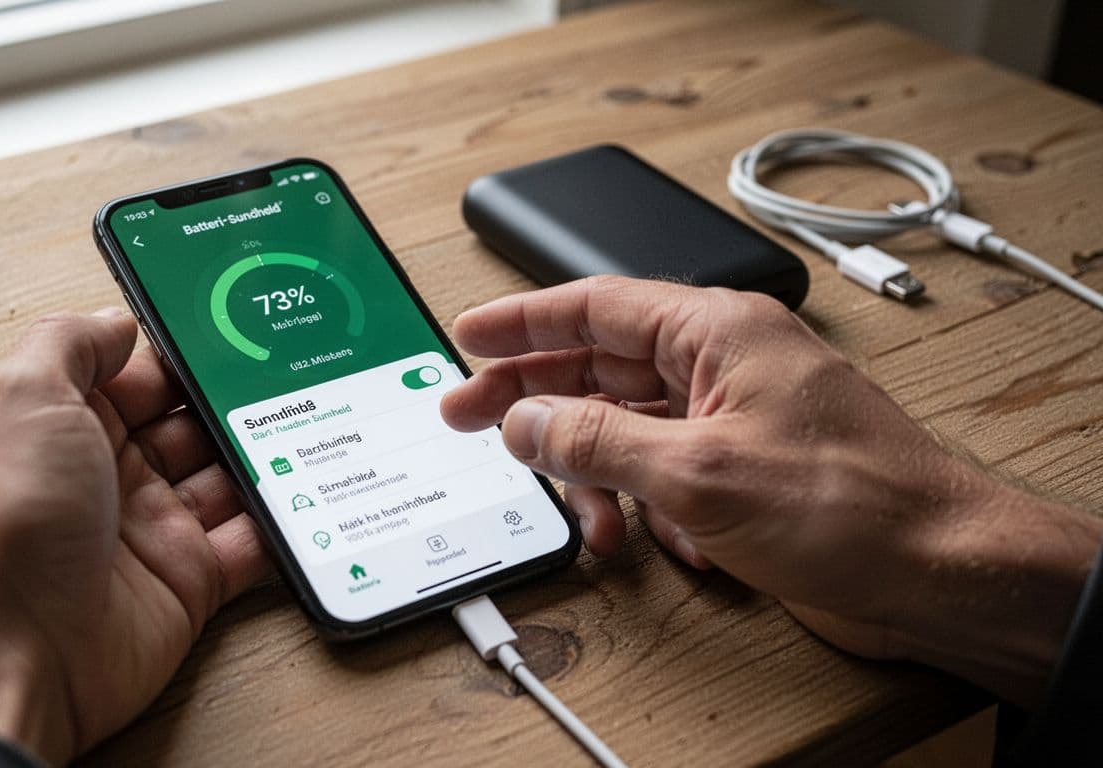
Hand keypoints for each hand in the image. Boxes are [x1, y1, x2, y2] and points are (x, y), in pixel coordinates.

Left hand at [0, 309, 270, 762]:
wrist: (17, 653)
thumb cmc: (5, 521)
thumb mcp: (20, 396)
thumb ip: (70, 343)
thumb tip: (117, 319)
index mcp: (59, 425)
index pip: (131, 374)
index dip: (176, 349)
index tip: (230, 322)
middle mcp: (106, 473)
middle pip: (188, 420)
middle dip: (232, 397)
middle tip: (290, 367)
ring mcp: (151, 528)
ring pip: (227, 476)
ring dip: (265, 452)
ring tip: (320, 416)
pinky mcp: (190, 582)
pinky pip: (251, 544)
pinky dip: (283, 522)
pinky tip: (313, 490)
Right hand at [440, 277, 1101, 705]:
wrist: (938, 571)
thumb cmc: (853, 503)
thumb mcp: (697, 472)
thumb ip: (596, 441)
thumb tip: (524, 421)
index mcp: (717, 331)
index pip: (595, 306)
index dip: (521, 320)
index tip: (468, 335)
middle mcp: (724, 365)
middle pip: (601, 366)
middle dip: (536, 402)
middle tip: (469, 419)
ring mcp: (735, 419)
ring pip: (628, 431)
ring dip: (599, 479)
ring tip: (591, 523)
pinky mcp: (745, 471)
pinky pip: (666, 476)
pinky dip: (652, 510)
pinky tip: (670, 542)